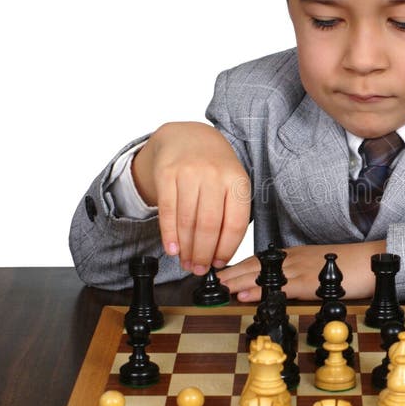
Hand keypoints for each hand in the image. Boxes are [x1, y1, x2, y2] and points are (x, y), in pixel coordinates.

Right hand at [131, 122, 250, 274]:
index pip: (235, 223)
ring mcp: (190, 172)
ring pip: (188, 221)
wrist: (188, 136)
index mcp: (237, 180)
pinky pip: (168, 211)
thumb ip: (230, 213)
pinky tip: (171, 249)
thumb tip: (220, 254)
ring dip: (187, 248)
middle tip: (199, 269)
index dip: (227, 249)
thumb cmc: (214, 167)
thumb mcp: (232, 183)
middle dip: (204, 253)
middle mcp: (214, 175)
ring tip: (187, 262)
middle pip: (210, 225)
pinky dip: (169, 234)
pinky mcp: (167, 173)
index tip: (219, 263)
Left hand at [218, 240, 386, 301]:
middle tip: (208, 282)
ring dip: (237, 282)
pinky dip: (261, 291)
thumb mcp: (321, 270)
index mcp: (296, 256)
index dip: (237, 268)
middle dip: (230, 273)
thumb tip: (283, 288)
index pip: (259, 261)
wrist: (375, 260)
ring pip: (262, 275)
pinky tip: (245, 296)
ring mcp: (302, 269)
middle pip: (254, 265)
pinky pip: (280, 287)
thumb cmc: (352, 267)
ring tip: (217, 289)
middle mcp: (294, 259)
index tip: (219, 275)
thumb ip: (301, 277)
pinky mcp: (311, 282)